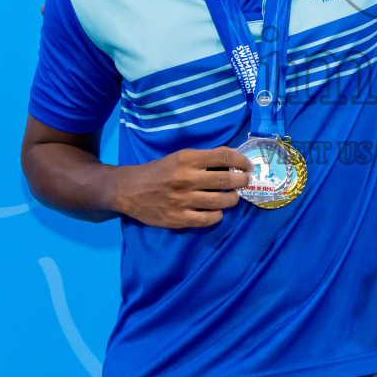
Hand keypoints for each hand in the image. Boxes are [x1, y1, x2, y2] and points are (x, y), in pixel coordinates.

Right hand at [111, 147, 249, 228]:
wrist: (128, 190)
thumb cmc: (157, 171)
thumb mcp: (179, 157)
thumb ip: (205, 157)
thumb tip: (234, 156)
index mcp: (186, 159)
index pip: (223, 157)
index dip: (240, 160)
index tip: (248, 165)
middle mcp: (185, 179)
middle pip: (225, 181)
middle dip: (241, 181)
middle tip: (245, 181)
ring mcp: (182, 201)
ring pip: (220, 202)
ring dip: (232, 199)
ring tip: (233, 197)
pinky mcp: (177, 219)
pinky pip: (207, 219)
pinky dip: (217, 215)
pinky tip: (217, 211)